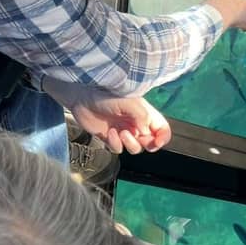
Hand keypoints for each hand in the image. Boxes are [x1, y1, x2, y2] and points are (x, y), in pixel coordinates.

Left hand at [43, 78, 171, 152]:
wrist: (82, 97)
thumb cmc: (106, 94)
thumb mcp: (130, 103)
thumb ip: (142, 117)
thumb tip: (146, 133)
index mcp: (145, 114)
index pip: (162, 130)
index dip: (163, 138)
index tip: (157, 142)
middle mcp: (136, 124)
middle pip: (150, 143)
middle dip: (146, 143)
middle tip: (138, 137)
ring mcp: (124, 132)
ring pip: (135, 149)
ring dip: (130, 144)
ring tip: (121, 133)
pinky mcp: (110, 138)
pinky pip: (118, 149)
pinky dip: (115, 144)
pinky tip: (109, 133)